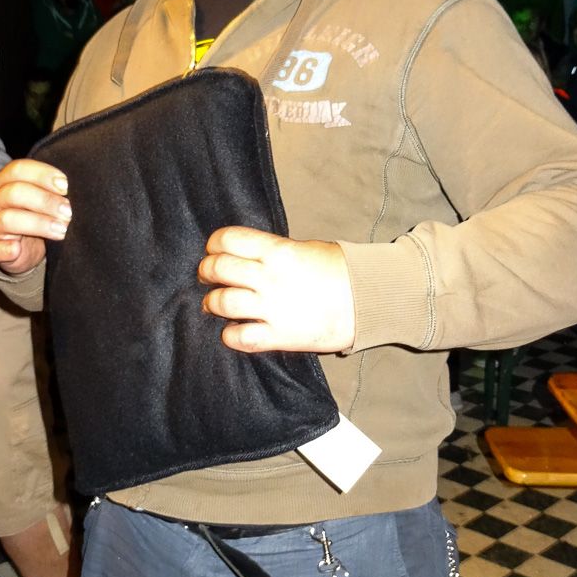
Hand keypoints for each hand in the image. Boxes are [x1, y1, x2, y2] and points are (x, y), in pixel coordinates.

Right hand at [0, 160, 70, 273]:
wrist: (20, 247)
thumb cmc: (35, 213)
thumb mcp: (41, 196)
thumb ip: (52, 188)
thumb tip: (74, 186)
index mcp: (5, 179)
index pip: (19, 169)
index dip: (43, 176)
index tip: (66, 186)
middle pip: (15, 193)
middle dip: (45, 201)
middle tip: (68, 212)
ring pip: (8, 219)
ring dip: (38, 224)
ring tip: (61, 230)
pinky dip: (3, 249)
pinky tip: (16, 249)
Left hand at [198, 227, 354, 352]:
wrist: (369, 301)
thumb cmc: (342, 271)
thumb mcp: (307, 248)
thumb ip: (276, 251)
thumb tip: (251, 254)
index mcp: (277, 251)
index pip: (229, 239)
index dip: (214, 244)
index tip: (214, 250)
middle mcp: (270, 278)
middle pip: (219, 269)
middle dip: (206, 271)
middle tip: (207, 276)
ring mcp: (272, 308)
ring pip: (222, 302)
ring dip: (212, 302)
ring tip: (213, 304)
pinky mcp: (279, 336)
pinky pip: (240, 337)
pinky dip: (229, 335)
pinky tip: (231, 331)